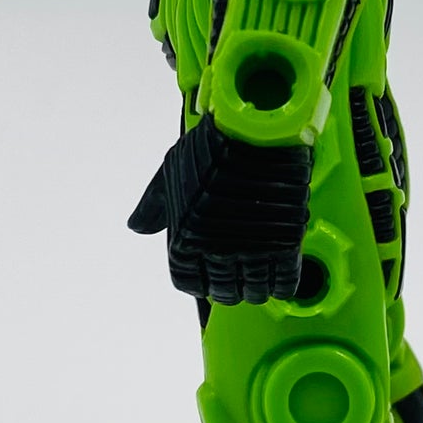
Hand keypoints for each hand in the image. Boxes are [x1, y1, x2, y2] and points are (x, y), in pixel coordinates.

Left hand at [128, 116, 311, 303]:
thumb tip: (137, 225)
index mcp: (184, 238)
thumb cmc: (209, 146)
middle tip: (238, 279)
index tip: (208, 278)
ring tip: (261, 280)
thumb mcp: (169, 173)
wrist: (253, 131)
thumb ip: (155, 206)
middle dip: (229, 289)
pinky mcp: (284, 243)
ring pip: (254, 290)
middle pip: (222, 291)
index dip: (199, 282)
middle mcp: (215, 249)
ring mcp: (251, 248)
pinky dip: (284, 284)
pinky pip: (284, 279)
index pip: (187, 281)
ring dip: (257, 289)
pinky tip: (282, 277)